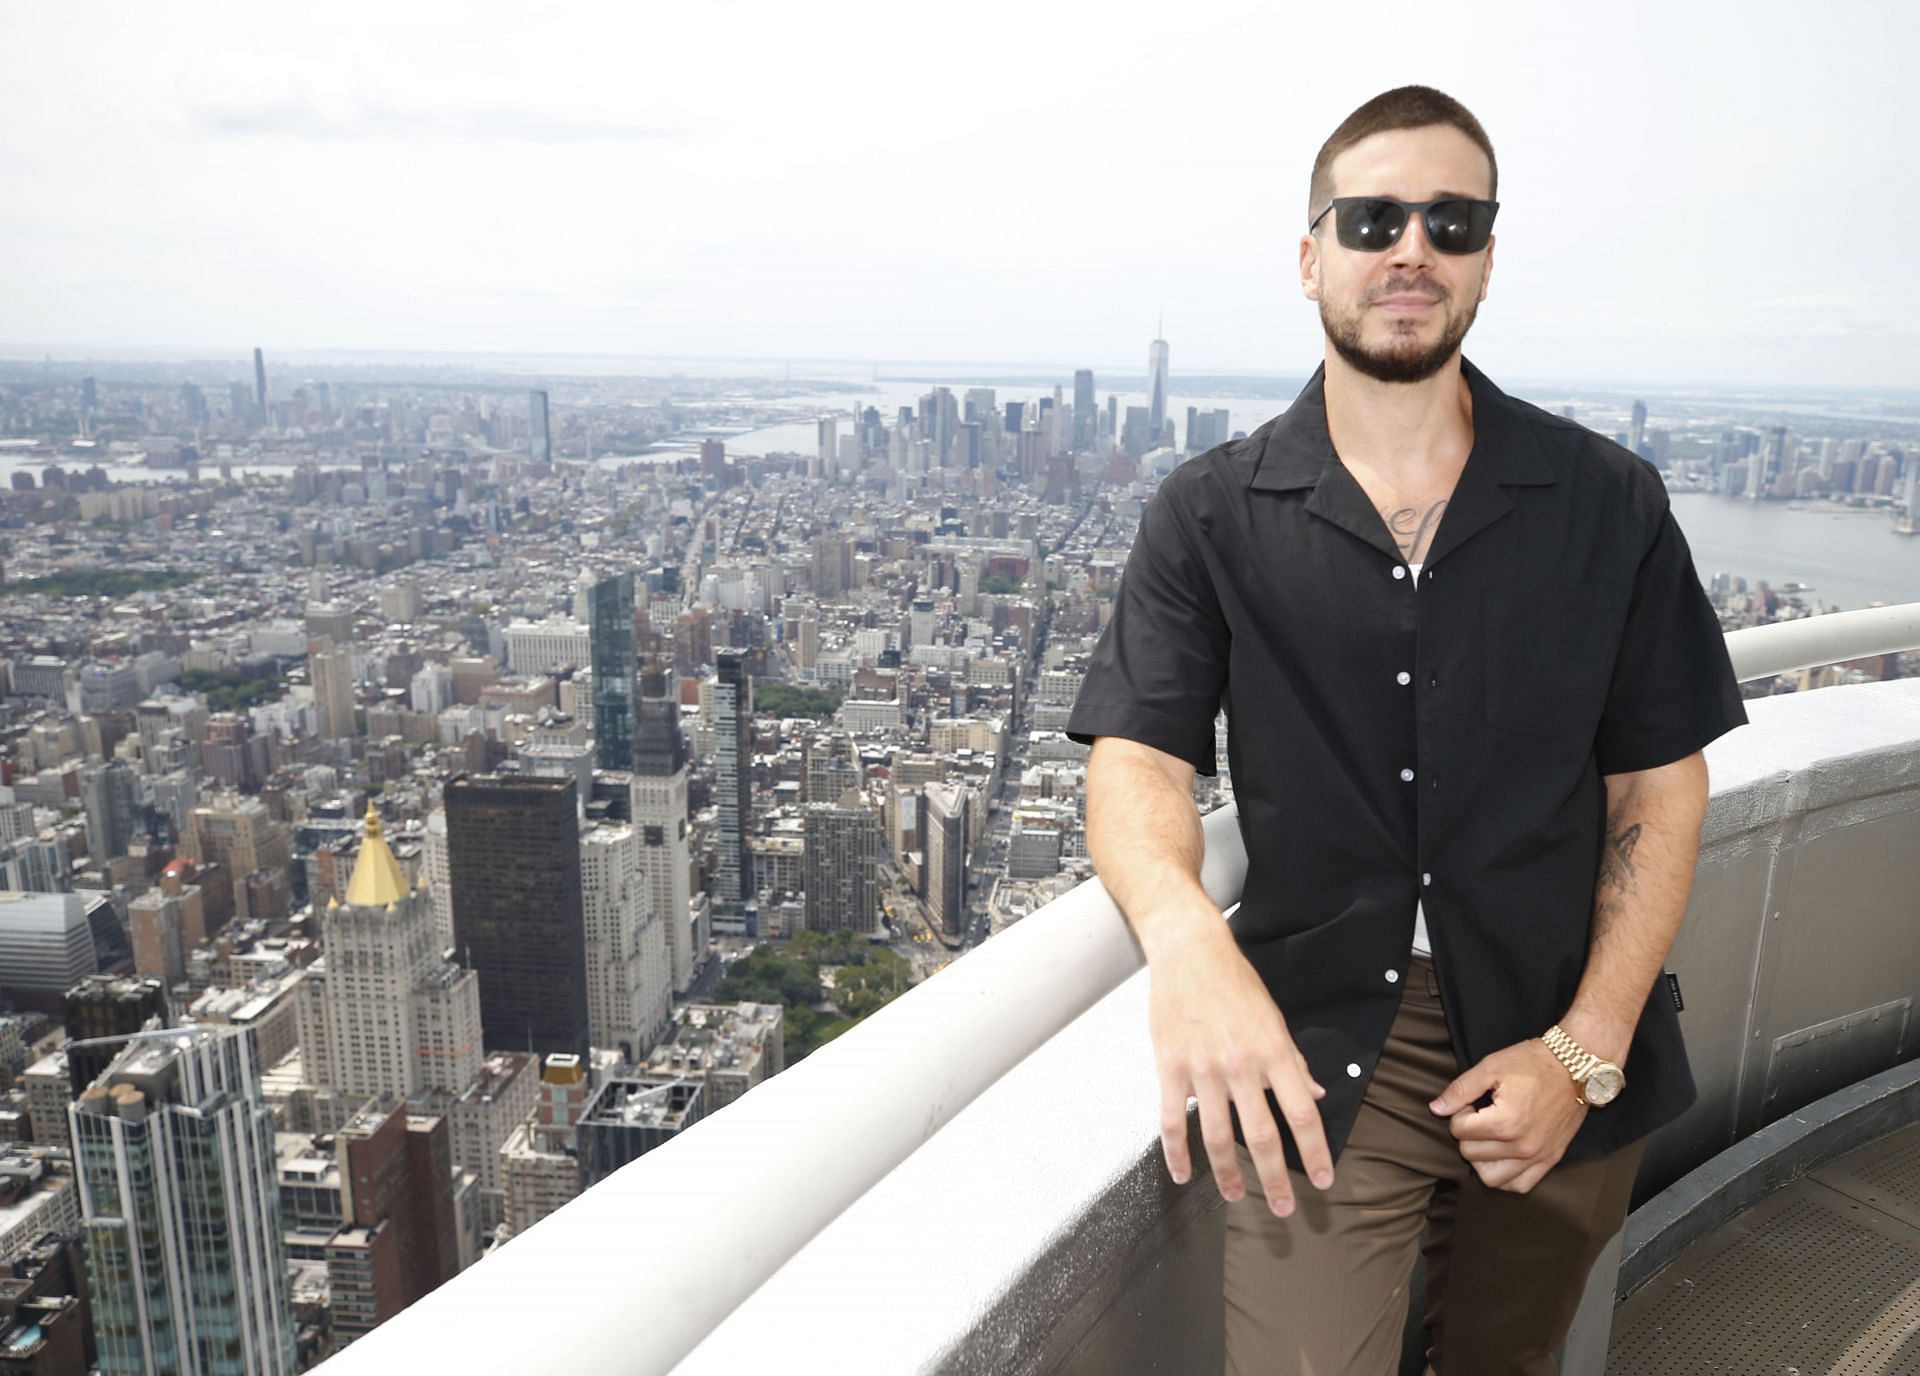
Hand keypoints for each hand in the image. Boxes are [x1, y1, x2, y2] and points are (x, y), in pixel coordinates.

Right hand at [1149, 932, 1332, 1217]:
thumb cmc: (1236, 983)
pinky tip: (1184, 1174)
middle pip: (1262, 1135)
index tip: (1322, 1181)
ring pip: (1217, 1136)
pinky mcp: (1171, 1068)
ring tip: (1237, 1197)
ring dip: (1228, 1174)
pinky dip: (1177, 1153)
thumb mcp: (1275, 1019)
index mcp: (1274, 1053)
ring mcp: (1203, 1069)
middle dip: (1275, 1179)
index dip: (1315, 1152)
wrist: (1190, 953)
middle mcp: (1242, 1066)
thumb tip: (1316, 1096)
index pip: (1302, 1114)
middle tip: (1284, 1209)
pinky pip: (1172, 1121)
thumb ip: (1294, 1063)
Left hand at [1429, 1038, 1586, 1193]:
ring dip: (1482, 1159)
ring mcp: (1538, 1156)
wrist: (1576, 1066)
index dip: (1459, 1112)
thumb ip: (1460, 1090)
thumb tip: (1436, 1108)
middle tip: (1480, 1114)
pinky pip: (1520, 1185)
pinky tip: (1502, 1156)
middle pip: (1470, 1154)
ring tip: (1488, 1137)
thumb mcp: (1490, 1067)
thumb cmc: (1533, 1062)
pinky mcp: (1551, 1159)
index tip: (1473, 1102)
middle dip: (1468, 1133)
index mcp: (1504, 1123)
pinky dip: (1506, 1176)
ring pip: (1491, 1178)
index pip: (1458, 1131)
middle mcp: (1521, 1146)